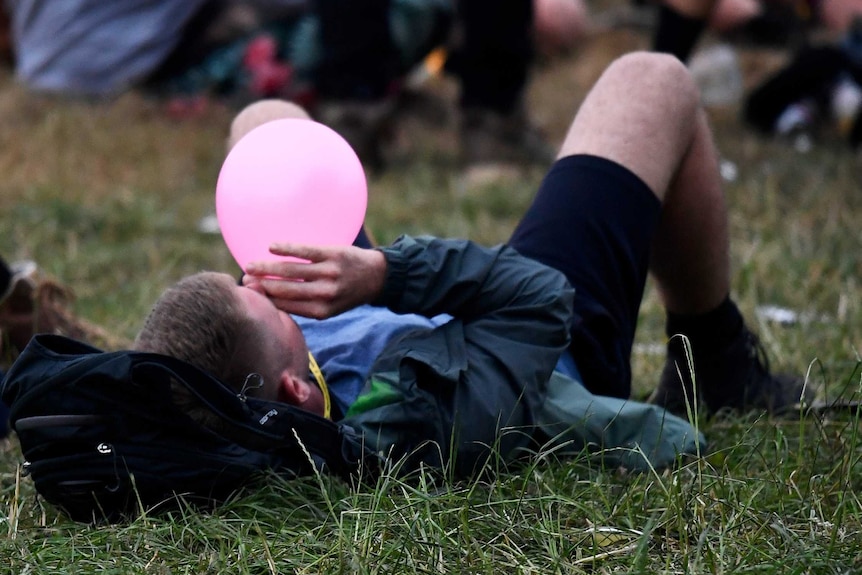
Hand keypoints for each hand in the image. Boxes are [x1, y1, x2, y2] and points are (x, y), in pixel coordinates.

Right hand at [242, 243, 385, 318]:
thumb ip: (304, 307)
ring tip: (250, 265)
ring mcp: (329, 273)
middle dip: (261, 285)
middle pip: (285, 290)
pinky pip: (305, 251)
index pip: (286, 306)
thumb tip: (269, 301)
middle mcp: (324, 294)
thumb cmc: (345, 293)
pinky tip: (271, 247)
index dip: (264, 300)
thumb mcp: (328, 309)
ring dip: (267, 267)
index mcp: (321, 311)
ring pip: (291, 271)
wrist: (376, 277)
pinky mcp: (333, 254)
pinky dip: (286, 249)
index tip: (248, 294)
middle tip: (243, 280)